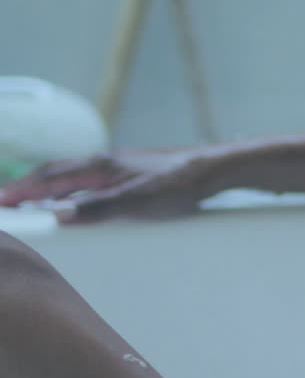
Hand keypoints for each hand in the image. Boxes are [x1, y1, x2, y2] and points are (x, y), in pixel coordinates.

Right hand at [0, 149, 218, 222]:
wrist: (211, 169)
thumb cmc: (177, 184)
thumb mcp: (137, 201)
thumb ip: (98, 208)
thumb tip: (58, 214)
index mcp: (98, 167)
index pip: (48, 178)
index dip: (20, 190)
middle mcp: (102, 162)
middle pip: (53, 173)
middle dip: (25, 186)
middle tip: (3, 201)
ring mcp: (116, 166)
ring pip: (70, 175)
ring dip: (45, 186)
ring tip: (27, 202)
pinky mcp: (129, 173)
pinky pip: (87, 180)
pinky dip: (68, 189)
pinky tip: (72, 200)